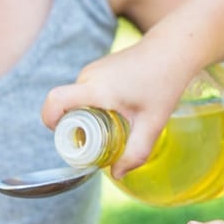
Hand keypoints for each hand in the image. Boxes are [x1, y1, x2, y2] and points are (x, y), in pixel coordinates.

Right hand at [42, 41, 194, 176]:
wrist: (173, 49)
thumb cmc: (164, 82)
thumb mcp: (153, 124)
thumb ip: (136, 152)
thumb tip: (117, 174)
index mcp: (96, 89)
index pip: (55, 101)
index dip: (50, 121)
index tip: (68, 139)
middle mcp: (89, 76)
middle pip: (67, 107)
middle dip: (78, 129)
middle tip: (103, 142)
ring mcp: (94, 69)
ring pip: (78, 100)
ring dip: (89, 117)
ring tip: (119, 124)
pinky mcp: (100, 67)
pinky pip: (87, 91)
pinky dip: (96, 105)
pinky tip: (122, 110)